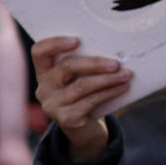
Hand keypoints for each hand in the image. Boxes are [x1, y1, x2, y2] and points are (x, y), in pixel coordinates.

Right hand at [31, 36, 131, 162]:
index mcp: (45, 71)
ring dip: (108, 79)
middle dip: (94, 63)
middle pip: (66, 67)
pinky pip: (90, 101)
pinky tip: (122, 87)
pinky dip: (109, 92)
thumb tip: (114, 47)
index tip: (77, 40)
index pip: (39, 52)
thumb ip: (85, 61)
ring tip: (126, 74)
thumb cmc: (83, 90)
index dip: (55, 43)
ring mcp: (53, 104)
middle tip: (116, 63)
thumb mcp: (79, 75)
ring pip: (82, 86)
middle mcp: (44, 87)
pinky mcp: (65, 118)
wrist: (83, 124)